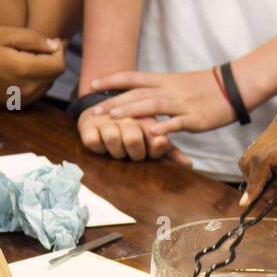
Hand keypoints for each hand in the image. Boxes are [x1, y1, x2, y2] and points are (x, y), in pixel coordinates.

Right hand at [0, 27, 65, 105]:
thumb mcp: (4, 34)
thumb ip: (33, 38)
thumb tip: (55, 45)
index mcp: (25, 70)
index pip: (59, 64)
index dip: (59, 50)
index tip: (49, 39)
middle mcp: (27, 89)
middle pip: (55, 74)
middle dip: (51, 58)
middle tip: (35, 45)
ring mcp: (23, 99)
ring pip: (48, 83)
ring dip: (44, 69)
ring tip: (25, 56)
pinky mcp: (18, 104)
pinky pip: (38, 91)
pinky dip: (36, 79)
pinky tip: (20, 69)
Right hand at [78, 108, 192, 168]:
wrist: (99, 111)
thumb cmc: (131, 129)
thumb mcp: (151, 138)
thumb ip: (169, 152)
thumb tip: (189, 165)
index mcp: (146, 120)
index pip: (156, 138)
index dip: (156, 149)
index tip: (152, 149)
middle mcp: (126, 118)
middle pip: (133, 139)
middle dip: (134, 152)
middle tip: (132, 151)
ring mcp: (106, 121)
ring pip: (113, 139)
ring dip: (115, 150)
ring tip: (117, 147)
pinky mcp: (87, 125)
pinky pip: (93, 142)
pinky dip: (98, 147)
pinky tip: (101, 141)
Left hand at [88, 68, 234, 134]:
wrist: (234, 86)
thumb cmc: (207, 87)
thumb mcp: (179, 83)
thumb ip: (160, 88)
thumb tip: (142, 93)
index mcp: (165, 80)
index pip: (133, 77)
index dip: (112, 80)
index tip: (93, 84)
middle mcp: (170, 90)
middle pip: (137, 93)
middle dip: (114, 101)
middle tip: (94, 111)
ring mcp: (182, 104)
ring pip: (152, 105)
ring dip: (132, 111)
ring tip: (114, 118)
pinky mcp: (195, 118)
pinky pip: (177, 123)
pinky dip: (165, 128)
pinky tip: (152, 134)